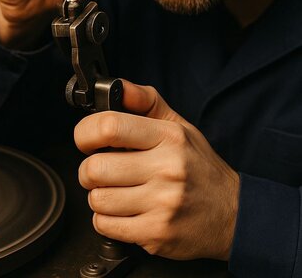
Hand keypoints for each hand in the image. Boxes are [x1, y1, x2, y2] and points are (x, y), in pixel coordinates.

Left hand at [73, 80, 239, 259]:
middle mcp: (167, 169)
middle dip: (89, 171)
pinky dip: (107, 220)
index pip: (109, 127)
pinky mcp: (157, 234)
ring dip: (99, 197)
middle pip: (94, 168)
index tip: (86, 141)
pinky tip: (124, 212)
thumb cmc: (200, 168)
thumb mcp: (179, 126)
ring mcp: (163, 204)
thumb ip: (145, 101)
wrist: (235, 215)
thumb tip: (116, 87)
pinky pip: (106, 225)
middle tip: (102, 172)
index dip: (85, 134)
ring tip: (118, 193)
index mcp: (169, 137)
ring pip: (97, 199)